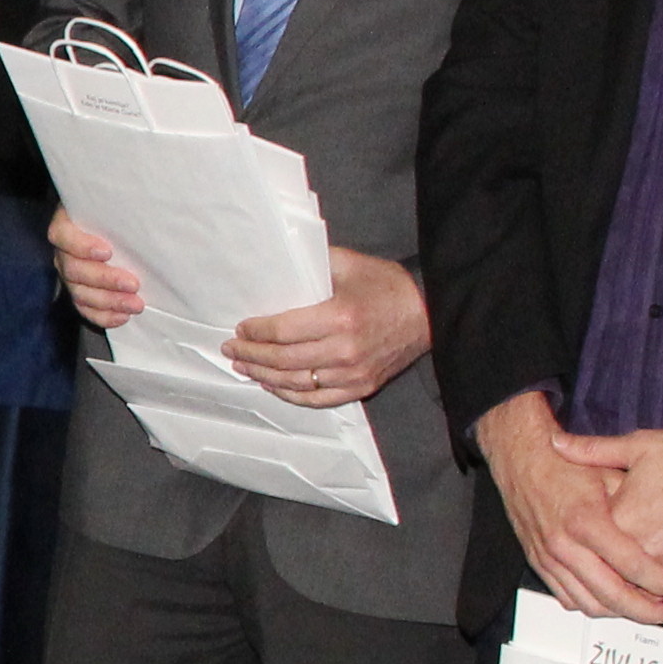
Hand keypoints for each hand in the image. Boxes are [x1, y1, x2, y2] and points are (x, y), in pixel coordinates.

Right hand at [46, 209, 144, 328]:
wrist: (119, 222)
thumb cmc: (117, 209)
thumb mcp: (117, 201)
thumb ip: (126, 206)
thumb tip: (150, 211)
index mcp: (67, 223)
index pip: (62, 235)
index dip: (81, 246)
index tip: (107, 251)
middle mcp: (64, 250)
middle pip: (73, 269)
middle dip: (105, 279)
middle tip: (133, 284)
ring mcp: (71, 273)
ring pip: (80, 292)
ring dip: (109, 301)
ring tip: (135, 304)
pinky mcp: (80, 290)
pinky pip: (85, 308)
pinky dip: (103, 316)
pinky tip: (122, 316)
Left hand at [224, 248, 430, 408]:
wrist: (430, 312)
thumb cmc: (388, 285)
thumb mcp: (349, 264)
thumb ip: (312, 265)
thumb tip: (276, 267)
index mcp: (340, 317)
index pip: (284, 331)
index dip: (257, 332)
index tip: (240, 329)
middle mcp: (345, 350)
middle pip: (284, 360)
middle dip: (252, 356)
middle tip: (232, 350)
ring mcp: (354, 373)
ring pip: (296, 383)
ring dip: (265, 377)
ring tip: (246, 368)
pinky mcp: (362, 387)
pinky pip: (318, 399)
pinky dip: (291, 395)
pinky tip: (274, 386)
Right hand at [477, 391, 662, 623]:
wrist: (520, 457)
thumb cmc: (565, 463)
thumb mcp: (610, 474)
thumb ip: (636, 508)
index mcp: (586, 520)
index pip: (631, 565)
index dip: (660, 583)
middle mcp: (564, 544)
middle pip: (610, 595)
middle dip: (643, 611)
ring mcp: (548, 557)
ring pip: (586, 603)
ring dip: (617, 613)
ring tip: (642, 611)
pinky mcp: (538, 562)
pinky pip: (565, 597)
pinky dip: (590, 605)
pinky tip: (610, 601)